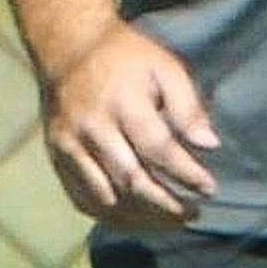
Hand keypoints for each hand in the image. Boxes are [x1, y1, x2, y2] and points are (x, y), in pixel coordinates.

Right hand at [44, 22, 218, 227]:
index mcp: (122, 101)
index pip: (158, 149)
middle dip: (166, 204)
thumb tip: (209, 145)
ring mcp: (69, 145)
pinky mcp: (56, 158)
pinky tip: (138, 218)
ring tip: (170, 220)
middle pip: (131, 180)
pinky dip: (112, 216)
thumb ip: (187, 106)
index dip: (186, 174)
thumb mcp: (164, 68)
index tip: (209, 189)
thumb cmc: (126, 58)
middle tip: (193, 214)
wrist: (68, 47)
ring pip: (106, 198)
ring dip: (142, 217)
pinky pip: (83, 199)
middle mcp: (91, 127)